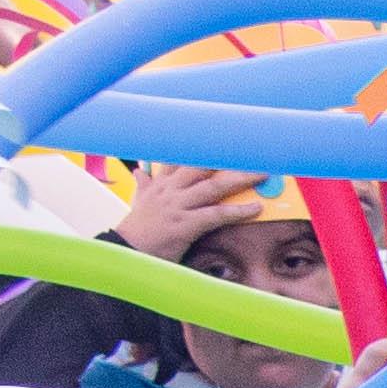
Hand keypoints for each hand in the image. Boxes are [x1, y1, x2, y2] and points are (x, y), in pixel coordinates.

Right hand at [111, 156, 269, 260]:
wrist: (124, 251)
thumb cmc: (136, 229)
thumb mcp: (138, 202)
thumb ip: (144, 185)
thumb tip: (140, 170)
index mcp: (162, 183)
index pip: (184, 158)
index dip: (203, 146)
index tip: (224, 136)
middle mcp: (170, 190)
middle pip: (203, 166)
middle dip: (228, 158)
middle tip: (252, 151)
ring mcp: (178, 206)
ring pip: (213, 186)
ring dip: (240, 179)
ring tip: (263, 174)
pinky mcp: (184, 224)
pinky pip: (216, 214)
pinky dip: (238, 210)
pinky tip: (256, 208)